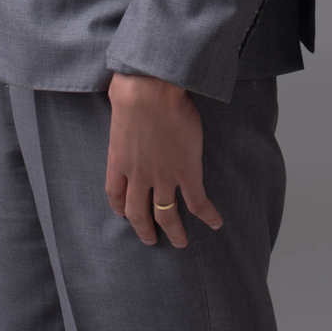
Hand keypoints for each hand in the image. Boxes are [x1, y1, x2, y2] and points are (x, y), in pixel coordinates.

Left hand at [105, 74, 222, 248]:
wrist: (151, 90)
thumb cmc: (132, 88)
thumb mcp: (117, 104)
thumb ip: (120, 110)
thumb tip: (120, 95)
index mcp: (118, 159)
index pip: (115, 193)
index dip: (120, 207)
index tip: (124, 213)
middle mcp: (138, 175)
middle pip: (138, 212)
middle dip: (144, 230)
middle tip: (150, 240)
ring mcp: (162, 175)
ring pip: (166, 213)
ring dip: (173, 231)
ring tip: (180, 242)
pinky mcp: (186, 171)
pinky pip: (196, 201)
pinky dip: (207, 214)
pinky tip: (216, 223)